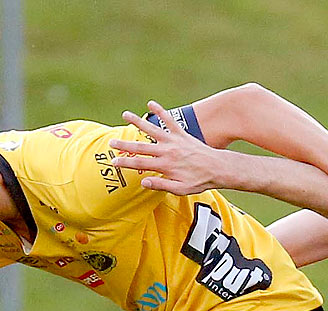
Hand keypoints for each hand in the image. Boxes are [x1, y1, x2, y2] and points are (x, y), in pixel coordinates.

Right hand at [109, 102, 234, 195]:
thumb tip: (143, 182)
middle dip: (124, 145)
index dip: (125, 163)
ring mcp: (173, 141)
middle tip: (110, 142)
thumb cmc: (199, 181)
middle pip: (141, 147)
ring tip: (125, 114)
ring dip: (137, 122)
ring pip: (152, 129)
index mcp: (165, 166)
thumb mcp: (181, 189)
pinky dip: (160, 112)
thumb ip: (161, 185)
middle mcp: (167, 151)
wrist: (217, 168)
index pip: (140, 164)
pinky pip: (169, 120)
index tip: (113, 161)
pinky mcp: (181, 134)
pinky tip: (151, 104)